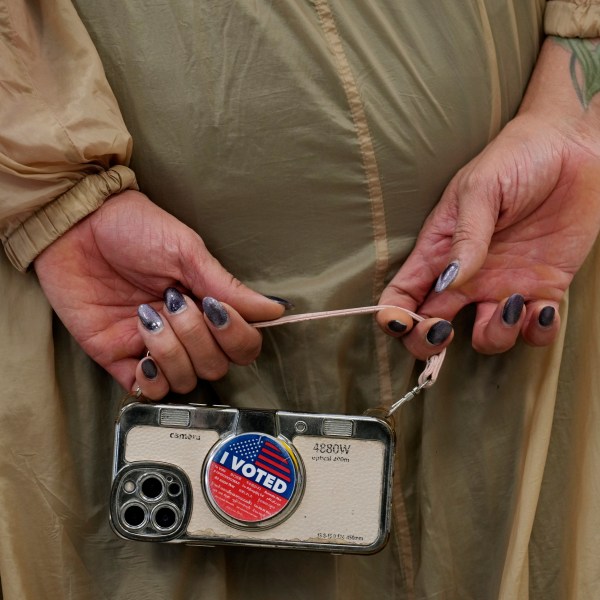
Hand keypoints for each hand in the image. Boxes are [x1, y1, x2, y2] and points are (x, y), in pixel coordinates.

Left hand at [34, 190, 285, 397]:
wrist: (76, 225)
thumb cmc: (134, 227)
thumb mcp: (186, 250)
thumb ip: (227, 286)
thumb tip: (275, 310)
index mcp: (207, 305)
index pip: (243, 344)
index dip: (236, 336)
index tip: (215, 307)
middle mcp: (186, 331)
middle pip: (216, 367)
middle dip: (197, 338)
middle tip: (173, 303)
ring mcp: (154, 346)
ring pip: (185, 380)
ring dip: (172, 352)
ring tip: (148, 318)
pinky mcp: (119, 357)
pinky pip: (147, 391)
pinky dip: (151, 379)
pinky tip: (142, 352)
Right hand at [378, 38, 599, 355]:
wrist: (572, 147)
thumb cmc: (516, 158)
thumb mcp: (479, 190)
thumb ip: (465, 238)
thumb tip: (450, 283)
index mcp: (440, 252)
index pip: (403, 294)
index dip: (393, 317)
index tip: (401, 323)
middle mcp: (467, 278)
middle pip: (432, 328)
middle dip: (429, 343)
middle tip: (444, 332)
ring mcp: (504, 287)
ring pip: (485, 339)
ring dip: (493, 336)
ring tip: (511, 304)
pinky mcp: (544, 290)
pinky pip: (535, 332)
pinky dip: (537, 333)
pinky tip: (542, 309)